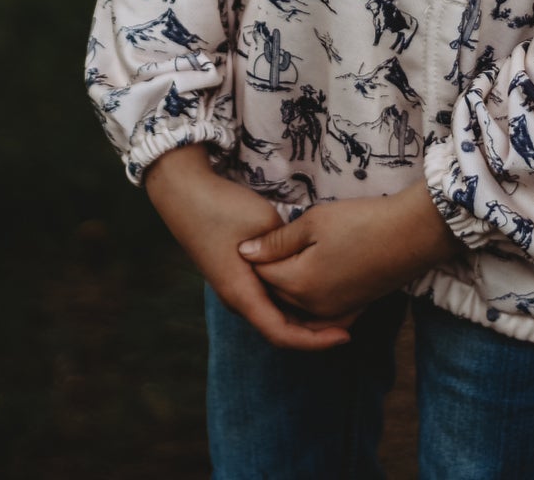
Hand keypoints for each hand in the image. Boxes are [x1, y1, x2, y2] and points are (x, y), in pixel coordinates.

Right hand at [145, 143, 353, 351]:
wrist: (184, 192)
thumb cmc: (223, 208)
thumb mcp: (264, 225)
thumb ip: (287, 249)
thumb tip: (310, 263)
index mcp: (242, 294)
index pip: (282, 334)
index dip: (315, 340)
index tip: (345, 336)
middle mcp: (237, 299)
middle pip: (280, 328)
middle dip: (314, 330)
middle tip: (349, 319)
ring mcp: (235, 287)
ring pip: (274, 313)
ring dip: (303, 314)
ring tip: (336, 305)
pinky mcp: (235, 274)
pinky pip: (267, 296)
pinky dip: (290, 298)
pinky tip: (310, 284)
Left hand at [239, 184, 461, 319]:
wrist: (412, 235)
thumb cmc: (362, 221)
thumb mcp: (315, 221)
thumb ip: (278, 241)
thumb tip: (244, 252)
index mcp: (300, 284)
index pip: (261, 274)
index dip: (255, 252)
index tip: (257, 229)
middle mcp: (314, 308)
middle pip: (277, 293)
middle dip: (268, 271)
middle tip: (271, 240)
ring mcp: (334, 312)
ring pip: (296, 305)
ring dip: (287, 286)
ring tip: (290, 255)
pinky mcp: (352, 310)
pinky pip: (319, 317)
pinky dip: (308, 304)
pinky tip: (310, 281)